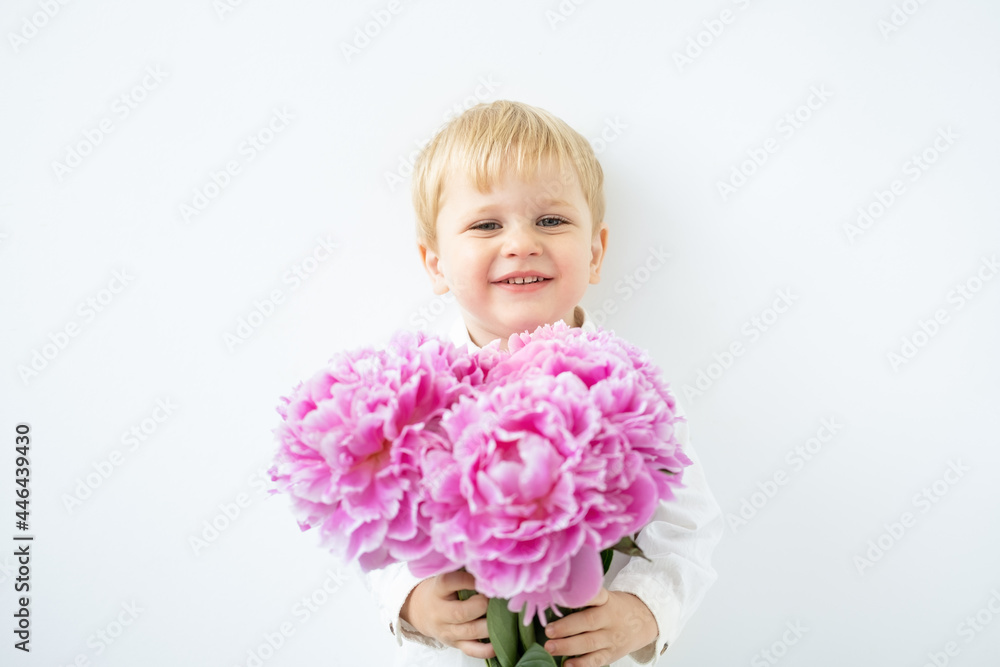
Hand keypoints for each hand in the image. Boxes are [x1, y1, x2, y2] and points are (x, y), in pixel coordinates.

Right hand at [400, 570, 495, 659]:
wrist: (419, 611)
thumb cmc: (439, 590)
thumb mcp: (443, 577)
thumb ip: (462, 571)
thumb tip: (487, 564)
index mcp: (436, 591)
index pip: (448, 583)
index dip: (467, 579)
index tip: (482, 576)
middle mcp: (440, 613)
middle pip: (460, 612)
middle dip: (481, 605)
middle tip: (494, 597)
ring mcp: (447, 631)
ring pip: (470, 632)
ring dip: (489, 624)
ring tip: (502, 615)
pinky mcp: (456, 644)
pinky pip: (472, 650)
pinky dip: (487, 649)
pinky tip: (498, 641)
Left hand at [542, 588, 657, 666]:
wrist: (644, 621)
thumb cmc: (615, 608)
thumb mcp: (605, 598)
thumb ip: (586, 600)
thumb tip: (553, 602)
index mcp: (607, 600)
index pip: (595, 595)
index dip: (581, 596)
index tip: (562, 597)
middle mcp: (610, 618)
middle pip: (588, 622)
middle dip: (567, 627)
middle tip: (548, 631)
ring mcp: (612, 638)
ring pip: (589, 643)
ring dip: (568, 646)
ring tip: (550, 647)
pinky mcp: (611, 654)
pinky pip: (596, 661)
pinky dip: (581, 664)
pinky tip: (566, 664)